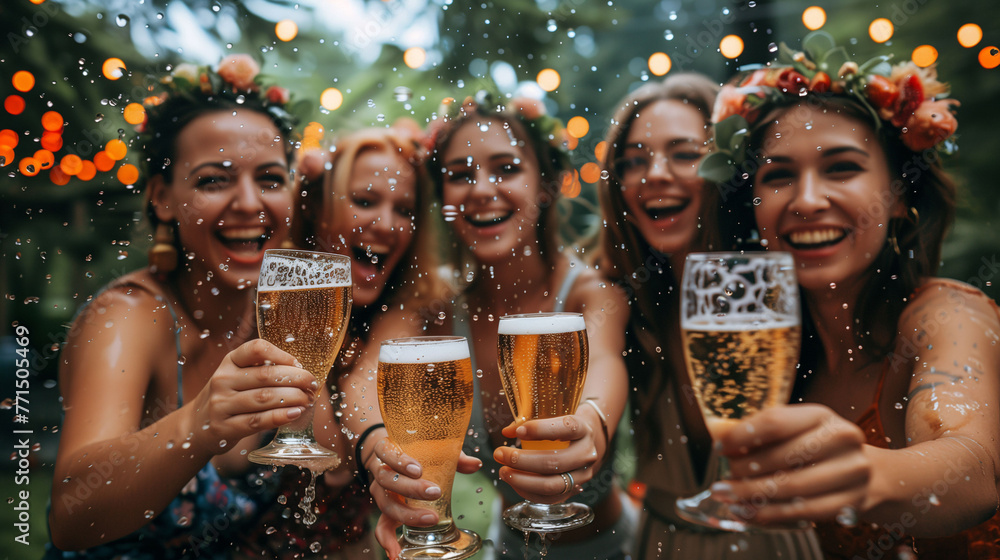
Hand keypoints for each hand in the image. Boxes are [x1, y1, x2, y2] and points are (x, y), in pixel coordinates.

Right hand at [188, 339, 316, 451]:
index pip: (257, 348)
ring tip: (308, 400)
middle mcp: (222, 380)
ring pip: (264, 398)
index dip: (282, 355)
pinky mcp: (224, 428)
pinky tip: (295, 413)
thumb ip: (262, 371)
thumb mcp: (238, 376)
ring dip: (292, 398)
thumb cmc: (229, 397)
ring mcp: (221, 404)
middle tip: (312, 385)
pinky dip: (280, 417)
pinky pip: (257, 421)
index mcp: (229, 361)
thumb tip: (303, 372)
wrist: (197, 426)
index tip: (300, 364)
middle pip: (266, 375)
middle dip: (296, 379)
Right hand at [365, 434, 481, 558]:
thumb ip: (453, 456)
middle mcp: (381, 471)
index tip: (419, 470)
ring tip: (430, 519)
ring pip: (386, 504)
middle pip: (387, 480)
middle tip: (435, 492)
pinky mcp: (386, 509)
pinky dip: (387, 540)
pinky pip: (381, 526)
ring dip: (407, 514)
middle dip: (410, 489)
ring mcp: (381, 492)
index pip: (386, 452)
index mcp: (388, 450)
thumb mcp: (433, 448)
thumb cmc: (417, 451)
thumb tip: (475, 464)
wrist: (394, 456)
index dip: (399, 461)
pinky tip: (396, 552)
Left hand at [494, 413, 600, 503]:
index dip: (540, 430)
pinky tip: (513, 481)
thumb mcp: (553, 417)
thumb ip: (530, 421)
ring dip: (522, 480)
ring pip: (552, 485)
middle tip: (500, 454)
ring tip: (503, 471)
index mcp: (583, 430)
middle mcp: (586, 454)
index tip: (518, 432)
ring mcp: (582, 476)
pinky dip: (527, 491)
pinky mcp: (573, 491)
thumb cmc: (562, 428)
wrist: (585, 444)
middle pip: (555, 462)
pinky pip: (548, 498)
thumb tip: (507, 432)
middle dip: (522, 460)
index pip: (566, 428)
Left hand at [710, 404, 871, 524]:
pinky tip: (748, 512)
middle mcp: (841, 438)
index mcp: (821, 415)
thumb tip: (719, 436)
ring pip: (792, 487)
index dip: (741, 436)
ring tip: (728, 499)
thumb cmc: (816, 447)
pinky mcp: (851, 501)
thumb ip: (758, 433)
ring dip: (753, 496)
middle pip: (782, 456)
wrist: (868, 471)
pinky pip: (803, 512)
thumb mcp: (793, 430)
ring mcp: (850, 471)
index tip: (718, 448)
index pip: (775, 422)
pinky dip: (770, 515)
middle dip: (744, 471)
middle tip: (721, 482)